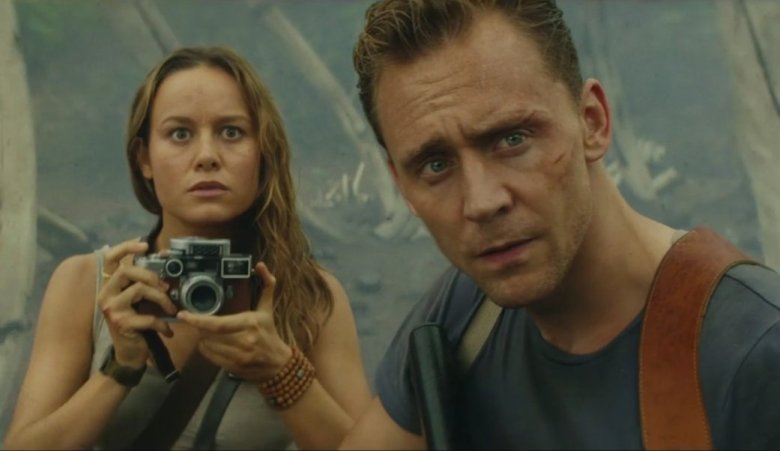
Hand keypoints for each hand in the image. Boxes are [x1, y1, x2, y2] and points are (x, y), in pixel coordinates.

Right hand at [97, 239, 177, 367]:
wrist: (128, 354)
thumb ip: (145, 283)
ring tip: (172, 309)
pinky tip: (168, 331)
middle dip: (151, 275)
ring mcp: (111, 309)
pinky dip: (162, 324)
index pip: (110, 259)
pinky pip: (148, 317)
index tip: (145, 245)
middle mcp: (106, 295)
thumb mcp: (139, 301)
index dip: (125, 248)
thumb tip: (164, 260)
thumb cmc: (137, 324)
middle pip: (126, 271)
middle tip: (166, 287)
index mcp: (110, 286)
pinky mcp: (121, 323)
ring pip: (140, 290)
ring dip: (162, 299)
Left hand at [176, 262, 292, 382]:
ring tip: (207, 333)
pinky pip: (211, 358)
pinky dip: (207, 350)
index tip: (183, 315)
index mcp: (250, 323)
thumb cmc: (269, 333)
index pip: (217, 324)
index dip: (197, 320)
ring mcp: (239, 356)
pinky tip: (211, 344)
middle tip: (196, 322)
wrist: (279, 363)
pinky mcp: (234, 368)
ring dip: (203, 339)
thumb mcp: (267, 309)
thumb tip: (261, 265)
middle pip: (209, 335)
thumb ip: (266, 285)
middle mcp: (244, 341)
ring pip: (208, 347)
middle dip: (199, 328)